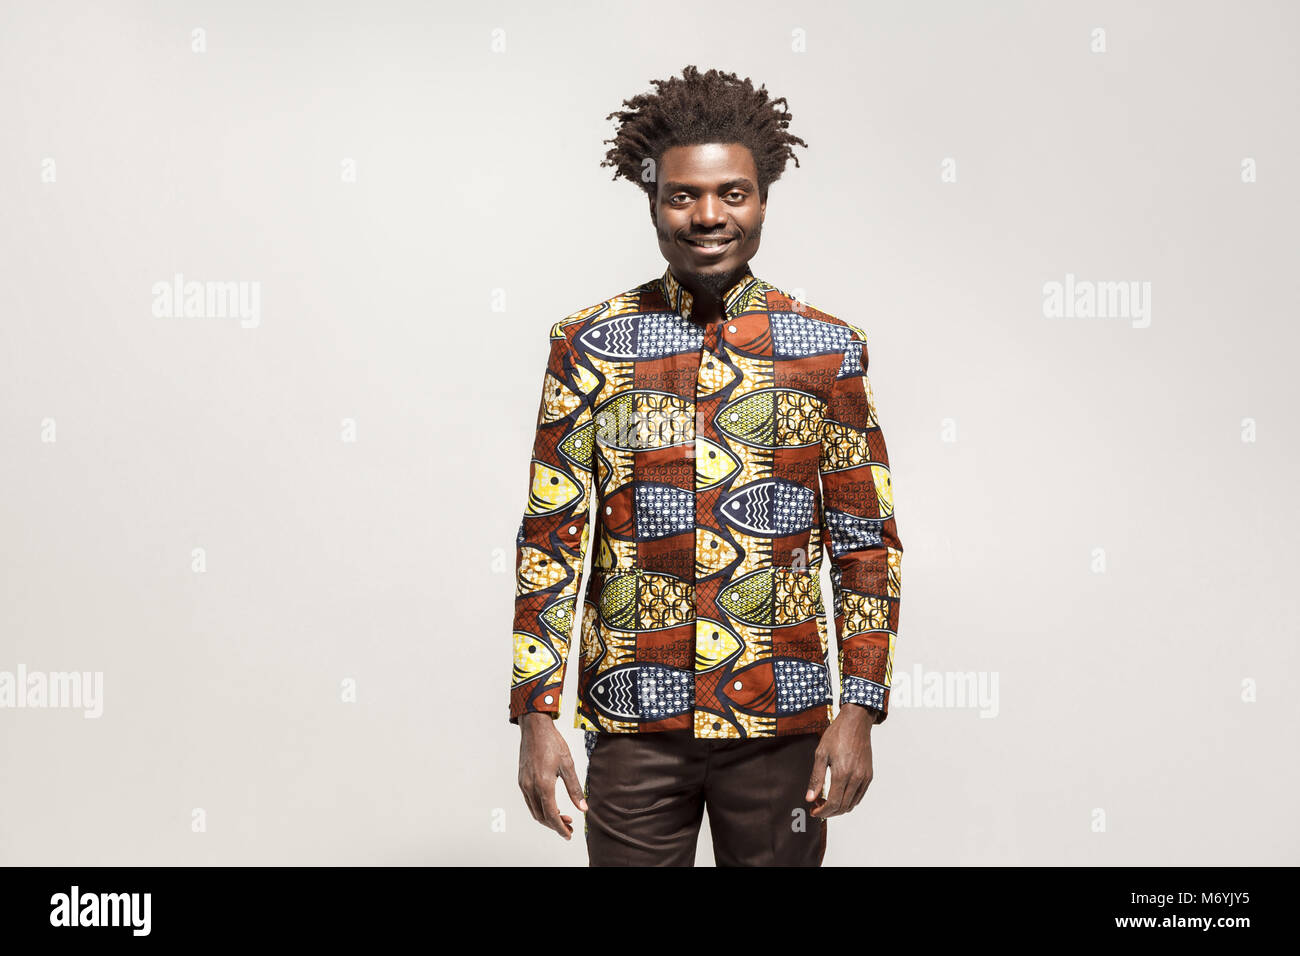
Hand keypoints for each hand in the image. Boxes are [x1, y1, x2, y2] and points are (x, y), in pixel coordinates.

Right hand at [517, 712, 587, 838]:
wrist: (535, 728)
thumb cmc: (552, 743)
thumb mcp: (568, 765)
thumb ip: (575, 789)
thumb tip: (583, 808)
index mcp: (543, 784)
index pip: (551, 815)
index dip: (560, 828)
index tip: (569, 834)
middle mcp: (530, 787)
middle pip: (541, 816)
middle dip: (555, 825)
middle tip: (570, 827)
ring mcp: (524, 784)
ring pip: (534, 810)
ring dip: (548, 818)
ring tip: (564, 817)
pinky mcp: (522, 780)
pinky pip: (530, 801)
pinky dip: (541, 808)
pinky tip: (553, 805)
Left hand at [805, 704, 873, 817]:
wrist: (856, 723)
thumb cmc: (837, 735)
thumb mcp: (820, 754)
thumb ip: (816, 778)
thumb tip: (810, 798)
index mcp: (842, 773)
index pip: (833, 803)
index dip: (822, 812)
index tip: (813, 811)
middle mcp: (856, 778)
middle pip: (843, 807)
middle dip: (829, 812)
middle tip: (817, 807)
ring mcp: (864, 777)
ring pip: (852, 804)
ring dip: (839, 807)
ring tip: (826, 801)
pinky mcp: (868, 775)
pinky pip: (859, 795)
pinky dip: (849, 800)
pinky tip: (838, 794)